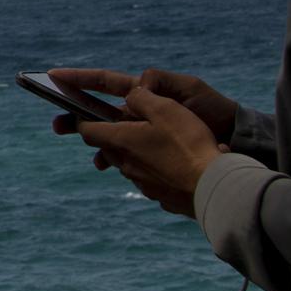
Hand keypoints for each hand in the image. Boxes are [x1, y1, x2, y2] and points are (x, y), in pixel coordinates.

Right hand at [46, 66, 238, 145]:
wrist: (234, 141)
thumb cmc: (213, 111)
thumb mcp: (188, 88)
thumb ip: (159, 84)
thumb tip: (136, 90)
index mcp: (145, 94)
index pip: (106, 83)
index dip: (80, 79)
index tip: (54, 76)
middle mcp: (140, 114)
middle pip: (100, 115)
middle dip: (76, 118)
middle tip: (57, 126)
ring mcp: (144, 136)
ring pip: (109, 139)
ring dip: (95, 145)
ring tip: (93, 158)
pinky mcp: (151, 155)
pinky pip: (125, 157)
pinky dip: (114, 160)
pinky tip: (111, 166)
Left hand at [77, 87, 226, 217]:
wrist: (212, 186)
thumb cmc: (188, 145)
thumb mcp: (165, 109)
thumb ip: (142, 97)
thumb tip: (130, 95)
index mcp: (121, 141)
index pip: (88, 130)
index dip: (80, 119)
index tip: (78, 112)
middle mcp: (126, 165)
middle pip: (107, 147)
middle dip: (108, 134)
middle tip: (114, 123)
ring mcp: (142, 183)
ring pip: (127, 163)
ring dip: (131, 150)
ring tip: (147, 140)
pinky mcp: (160, 195)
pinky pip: (148, 177)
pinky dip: (151, 166)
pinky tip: (169, 161)